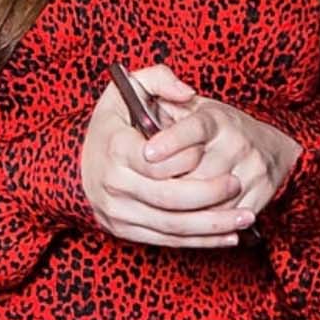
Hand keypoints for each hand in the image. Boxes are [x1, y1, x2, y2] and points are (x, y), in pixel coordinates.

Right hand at [80, 67, 250, 247]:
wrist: (74, 165)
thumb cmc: (111, 125)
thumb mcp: (125, 90)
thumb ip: (159, 79)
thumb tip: (188, 93)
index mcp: (115, 148)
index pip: (158, 161)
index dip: (188, 159)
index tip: (212, 153)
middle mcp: (114, 185)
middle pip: (169, 198)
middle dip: (208, 195)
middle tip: (237, 184)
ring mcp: (119, 212)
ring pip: (172, 225)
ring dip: (212, 226)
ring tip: (245, 219)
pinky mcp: (126, 230)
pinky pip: (168, 240)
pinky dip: (200, 241)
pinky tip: (228, 236)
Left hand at [132, 69, 299, 231]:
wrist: (269, 149)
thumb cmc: (218, 130)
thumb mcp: (192, 106)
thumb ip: (164, 90)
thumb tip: (157, 101)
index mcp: (215, 118)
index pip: (195, 128)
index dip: (171, 141)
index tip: (148, 153)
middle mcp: (237, 141)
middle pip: (197, 174)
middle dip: (168, 185)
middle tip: (144, 188)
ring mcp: (252, 168)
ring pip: (210, 201)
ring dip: (182, 210)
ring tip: (160, 207)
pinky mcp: (261, 191)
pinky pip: (226, 217)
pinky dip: (203, 223)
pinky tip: (185, 219)